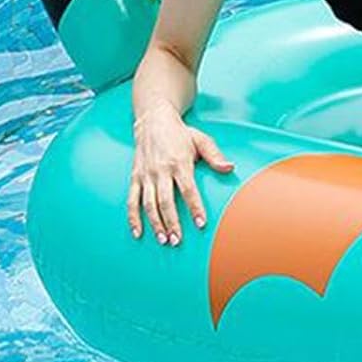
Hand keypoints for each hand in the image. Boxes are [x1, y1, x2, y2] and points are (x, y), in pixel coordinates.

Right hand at [128, 104, 233, 244]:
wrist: (153, 120)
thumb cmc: (181, 134)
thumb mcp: (201, 140)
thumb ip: (215, 156)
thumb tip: (229, 168)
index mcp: (179, 162)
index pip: (188, 190)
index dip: (195, 208)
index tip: (201, 224)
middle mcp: (160, 171)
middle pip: (166, 201)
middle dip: (172, 223)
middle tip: (178, 241)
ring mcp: (145, 175)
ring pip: (148, 204)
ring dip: (155, 224)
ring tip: (164, 240)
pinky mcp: (134, 177)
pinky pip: (131, 200)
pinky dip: (133, 218)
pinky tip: (138, 232)